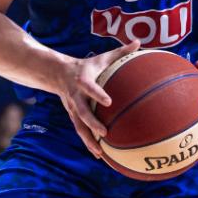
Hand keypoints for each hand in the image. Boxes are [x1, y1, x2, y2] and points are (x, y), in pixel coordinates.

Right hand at [55, 40, 139, 157]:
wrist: (58, 74)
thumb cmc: (87, 65)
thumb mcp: (102, 57)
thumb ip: (120, 51)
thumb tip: (139, 42)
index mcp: (83, 81)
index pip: (89, 88)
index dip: (97, 94)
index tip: (108, 101)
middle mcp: (76, 97)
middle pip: (82, 113)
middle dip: (92, 123)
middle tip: (105, 133)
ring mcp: (73, 109)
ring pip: (79, 127)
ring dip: (89, 140)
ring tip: (100, 152)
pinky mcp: (73, 116)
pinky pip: (81, 132)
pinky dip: (88, 143)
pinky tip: (99, 155)